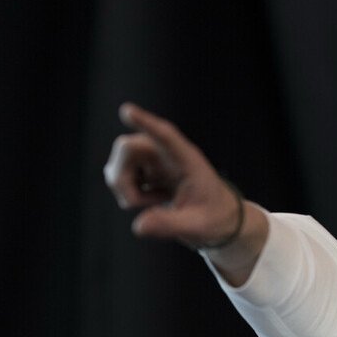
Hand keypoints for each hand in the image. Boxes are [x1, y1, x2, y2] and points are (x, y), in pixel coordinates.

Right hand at [104, 103, 241, 246]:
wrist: (217, 219)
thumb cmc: (213, 218)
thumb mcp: (195, 226)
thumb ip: (169, 225)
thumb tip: (139, 226)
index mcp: (188, 160)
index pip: (166, 135)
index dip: (146, 123)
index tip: (127, 110)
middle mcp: (168, 154)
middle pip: (128, 147)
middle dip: (122, 177)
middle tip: (133, 204)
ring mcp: (154, 160)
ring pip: (119, 162)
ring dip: (124, 187)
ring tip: (152, 203)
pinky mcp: (145, 171)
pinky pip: (120, 175)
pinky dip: (126, 193)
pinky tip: (151, 201)